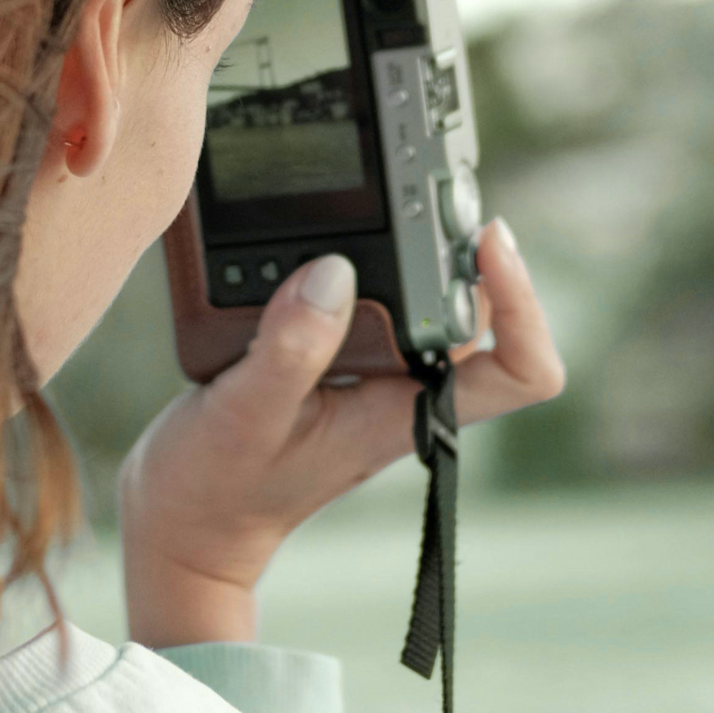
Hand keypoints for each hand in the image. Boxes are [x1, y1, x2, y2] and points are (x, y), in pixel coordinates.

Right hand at [117, 219, 563, 646]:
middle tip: (426, 188)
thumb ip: (290, 350)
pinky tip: (323, 236)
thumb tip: (333, 275)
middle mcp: (406, 388)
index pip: (522, 371)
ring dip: (415, 248)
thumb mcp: (244, 416)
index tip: (489, 243)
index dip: (527, 304)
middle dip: (462, 247)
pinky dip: (362, 258)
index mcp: (407, 411)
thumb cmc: (217, 490)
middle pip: (481, 308)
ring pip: (428, 295)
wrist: (186, 523)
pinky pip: (375, 295)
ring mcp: (378, 373)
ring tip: (384, 195)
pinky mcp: (342, 356)